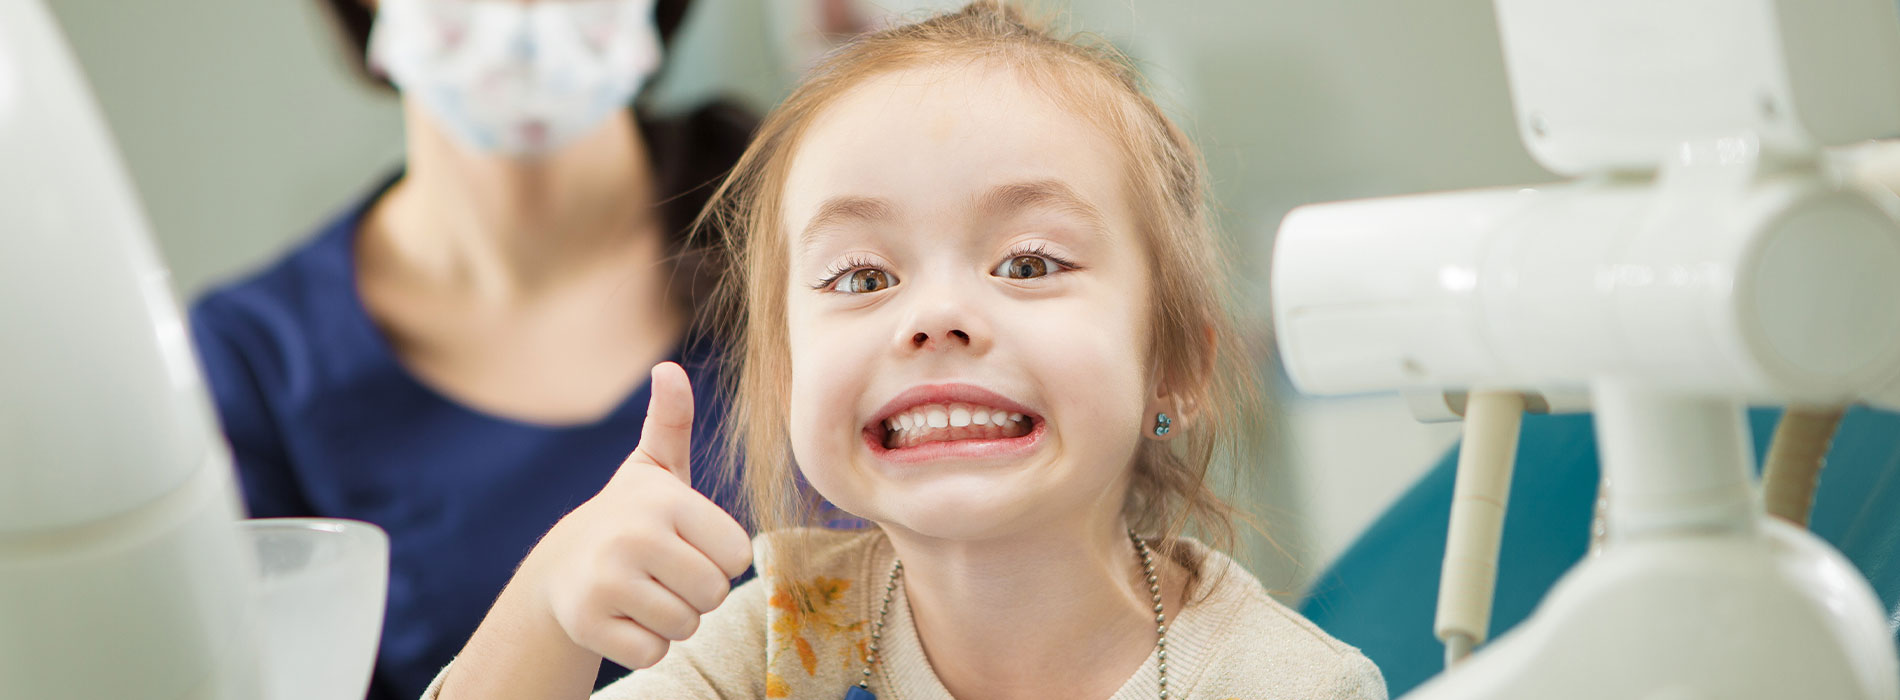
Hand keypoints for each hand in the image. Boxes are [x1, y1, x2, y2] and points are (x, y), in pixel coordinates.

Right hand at [524, 362, 752, 669]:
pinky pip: (653, 653)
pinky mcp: (587, 623)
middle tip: (665, 574)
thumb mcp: (656, 469)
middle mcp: (634, 536)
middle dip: (698, 593)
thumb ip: (671, 422)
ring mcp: (606, 582)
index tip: (687, 543)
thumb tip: (668, 370)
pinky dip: (645, 645)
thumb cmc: (631, 517)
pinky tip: (623, 617)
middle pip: (714, 594)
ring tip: (643, 593)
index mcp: (665, 500)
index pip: (738, 556)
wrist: (562, 567)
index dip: (719, 557)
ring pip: (685, 626)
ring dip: (672, 620)